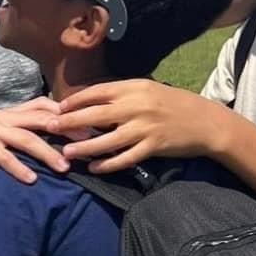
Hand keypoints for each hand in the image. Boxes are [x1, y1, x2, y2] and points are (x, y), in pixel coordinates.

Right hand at [0, 97, 85, 182]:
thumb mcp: (10, 136)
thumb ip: (31, 131)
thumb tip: (68, 137)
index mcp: (12, 112)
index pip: (43, 104)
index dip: (66, 114)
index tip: (87, 127)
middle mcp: (2, 116)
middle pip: (39, 120)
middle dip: (64, 131)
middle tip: (84, 145)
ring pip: (25, 139)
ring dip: (47, 153)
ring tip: (64, 168)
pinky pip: (4, 158)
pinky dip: (19, 168)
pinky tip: (32, 180)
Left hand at [50, 80, 229, 172]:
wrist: (205, 121)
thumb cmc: (172, 104)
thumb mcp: (147, 90)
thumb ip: (122, 95)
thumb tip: (92, 101)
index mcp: (134, 88)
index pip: (97, 92)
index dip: (75, 101)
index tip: (56, 107)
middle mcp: (137, 106)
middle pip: (95, 114)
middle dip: (70, 122)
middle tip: (50, 127)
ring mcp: (144, 127)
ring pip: (107, 139)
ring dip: (84, 147)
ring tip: (66, 153)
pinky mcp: (153, 147)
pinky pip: (125, 158)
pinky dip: (108, 164)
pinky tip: (94, 168)